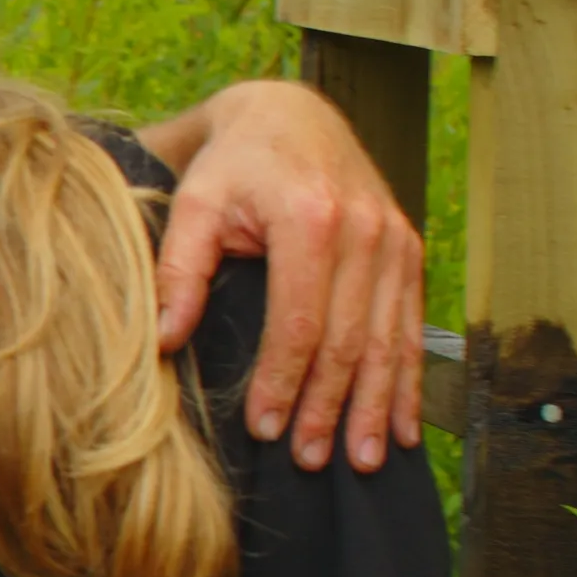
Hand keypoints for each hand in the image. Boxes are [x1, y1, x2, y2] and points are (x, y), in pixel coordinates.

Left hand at [142, 80, 421, 473]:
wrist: (291, 115)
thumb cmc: (233, 165)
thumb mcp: (193, 204)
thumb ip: (178, 271)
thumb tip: (164, 341)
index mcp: (310, 220)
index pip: (300, 322)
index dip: (283, 382)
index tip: (264, 429)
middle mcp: (364, 232)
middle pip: (350, 340)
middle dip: (331, 408)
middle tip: (312, 462)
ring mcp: (395, 241)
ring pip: (389, 340)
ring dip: (377, 406)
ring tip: (361, 460)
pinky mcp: (408, 250)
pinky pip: (411, 325)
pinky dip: (408, 380)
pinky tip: (404, 426)